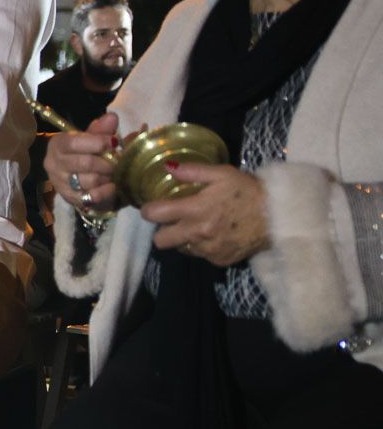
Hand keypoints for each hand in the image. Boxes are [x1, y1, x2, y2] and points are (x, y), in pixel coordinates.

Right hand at [47, 112, 121, 213]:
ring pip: (89, 181)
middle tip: (118, 161)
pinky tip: (112, 185)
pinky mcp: (69, 198)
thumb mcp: (90, 138)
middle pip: (85, 163)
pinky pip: (92, 196)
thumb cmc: (83, 152)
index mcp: (57, 144)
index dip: (97, 142)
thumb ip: (101, 129)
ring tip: (113, 172)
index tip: (114, 142)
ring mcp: (60, 183)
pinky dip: (106, 191)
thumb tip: (112, 117)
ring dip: (106, 176)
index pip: (74, 143)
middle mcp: (53, 164)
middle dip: (107, 162)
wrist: (73, 176)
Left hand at [143, 163, 269, 266]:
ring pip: (181, 248)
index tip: (151, 208)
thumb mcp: (222, 174)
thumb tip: (168, 167)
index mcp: (196, 210)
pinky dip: (203, 247)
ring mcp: (209, 250)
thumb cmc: (249, 191)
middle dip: (162, 231)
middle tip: (173, 220)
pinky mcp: (220, 261)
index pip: (155, 215)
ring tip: (199, 226)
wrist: (280, 216)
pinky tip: (216, 234)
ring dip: (184, 239)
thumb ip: (193, 171)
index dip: (148, 211)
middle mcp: (198, 233)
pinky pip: (201, 255)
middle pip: (160, 241)